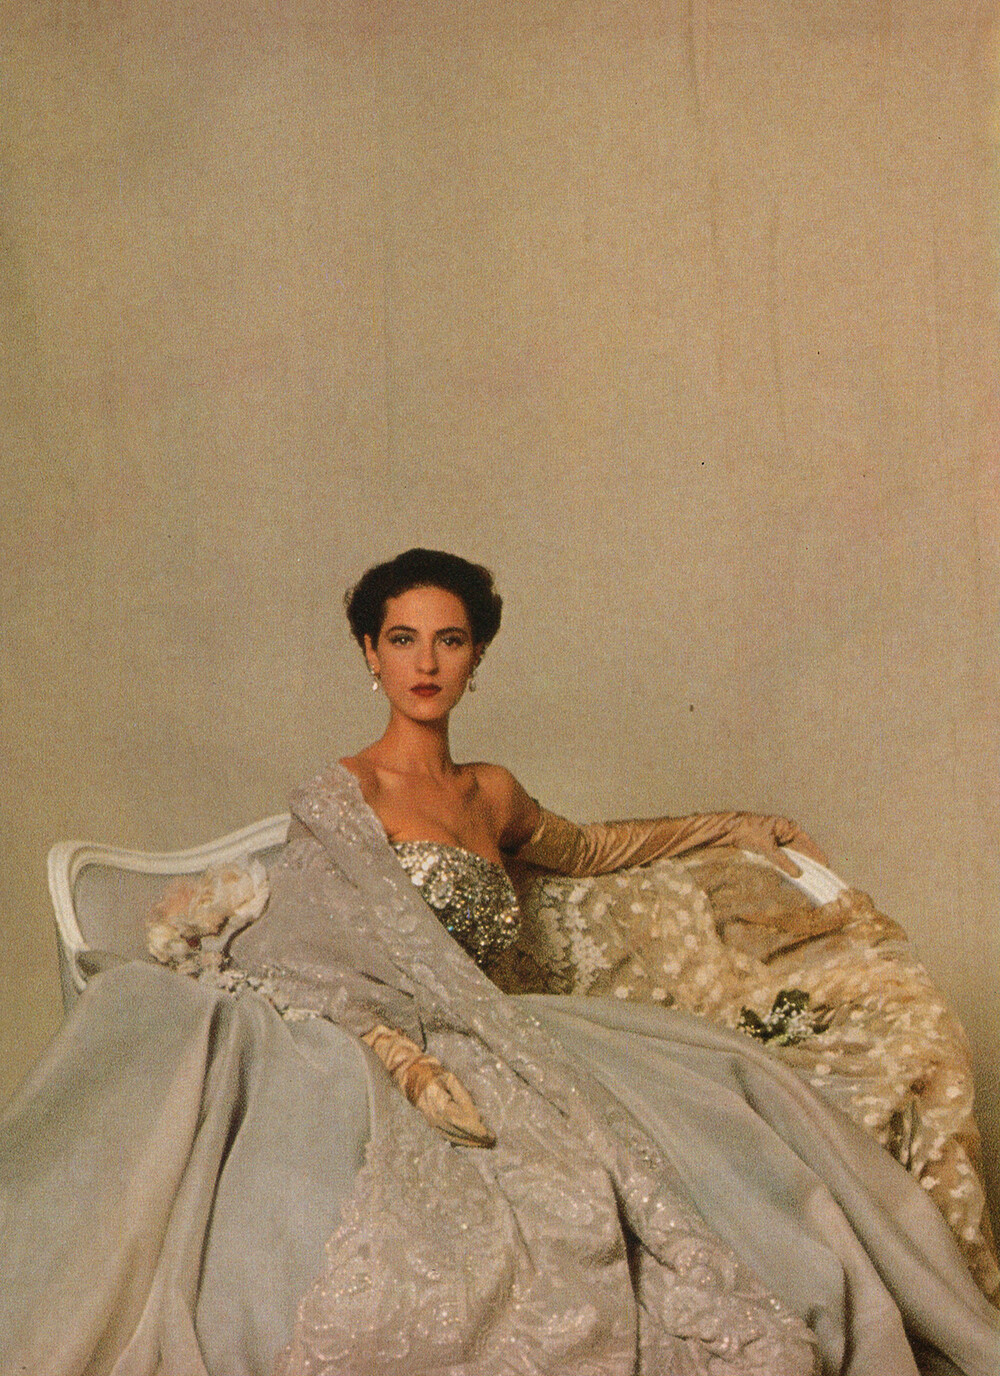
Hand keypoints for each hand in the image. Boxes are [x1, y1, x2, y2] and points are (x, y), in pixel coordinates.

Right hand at [361, 1023, 494, 1147]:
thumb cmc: (432, 1074)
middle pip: (459, 1133)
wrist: (411, 1076)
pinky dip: (461, 1141)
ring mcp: (432, 1123)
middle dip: (477, 1139)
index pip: (462, 1122)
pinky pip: (448, 1136)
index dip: (476, 1129)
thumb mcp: (450, 1079)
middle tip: (492, 1142)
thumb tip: (476, 1115)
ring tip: (485, 1144)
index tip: (489, 1134)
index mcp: (440, 1105)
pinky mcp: (432, 1124)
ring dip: (470, 1142)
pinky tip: (470, 1142)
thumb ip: (463, 1097)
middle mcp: (435, 1118)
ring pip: (454, 1137)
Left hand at [729, 815, 828, 877]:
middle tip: (819, 876)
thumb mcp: (767, 848)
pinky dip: (787, 865)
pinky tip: (791, 874)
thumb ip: (782, 862)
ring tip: (808, 878)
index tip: (826, 866)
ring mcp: (778, 839)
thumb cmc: (749, 833)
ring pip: (792, 855)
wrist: (731, 830)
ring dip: (798, 865)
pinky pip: (783, 857)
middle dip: (809, 862)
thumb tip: (798, 874)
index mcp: (788, 827)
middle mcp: (785, 832)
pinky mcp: (770, 845)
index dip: (817, 855)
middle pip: (801, 850)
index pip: (807, 843)